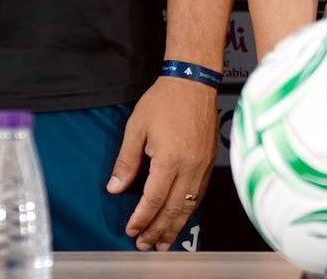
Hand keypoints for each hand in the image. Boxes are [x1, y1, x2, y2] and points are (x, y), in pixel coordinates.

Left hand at [106, 76, 217, 250]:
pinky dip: (189, 211)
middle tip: (144, 246)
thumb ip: (126, 160)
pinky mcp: (210, 162)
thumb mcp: (136, 127)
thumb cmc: (163, 101)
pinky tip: (181, 218)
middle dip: (157, 230)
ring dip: (175, 227)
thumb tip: (115, 188)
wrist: (194, 81)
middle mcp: (189, 168)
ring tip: (164, 243)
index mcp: (169, 160)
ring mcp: (203, 166)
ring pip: (189, 206)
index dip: (141, 218)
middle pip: (172, 209)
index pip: (153, 200)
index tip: (130, 230)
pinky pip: (199, 195)